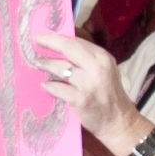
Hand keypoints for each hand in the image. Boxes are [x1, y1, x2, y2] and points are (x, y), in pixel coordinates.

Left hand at [27, 32, 136, 155]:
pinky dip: (50, 86)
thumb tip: (60, 51)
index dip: (59, 38)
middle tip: (36, 41)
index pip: (78, 42)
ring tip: (36, 63)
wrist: (118, 120)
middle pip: (69, 49)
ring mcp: (89, 84)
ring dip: (46, 64)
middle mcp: (98, 67)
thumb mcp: (102, 72)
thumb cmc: (108, 95)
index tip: (43, 35)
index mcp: (103, 58)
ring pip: (61, 68)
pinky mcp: (81, 99)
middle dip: (50, 43)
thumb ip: (86, 61)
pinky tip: (44, 85)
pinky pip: (59, 89)